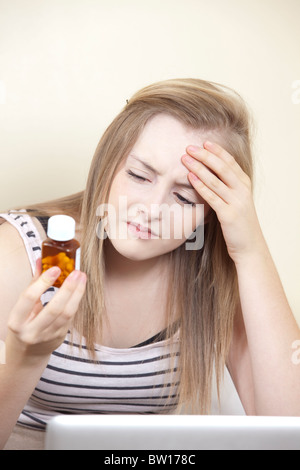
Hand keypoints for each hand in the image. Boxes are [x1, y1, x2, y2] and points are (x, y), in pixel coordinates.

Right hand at [6, 259, 86, 363]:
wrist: (26, 354)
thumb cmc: (23, 324)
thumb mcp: (22, 306)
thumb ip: (33, 283)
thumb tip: (42, 260)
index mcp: (17, 321)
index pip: (29, 298)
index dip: (43, 282)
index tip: (56, 268)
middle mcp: (31, 331)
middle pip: (53, 308)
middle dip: (67, 289)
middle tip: (76, 272)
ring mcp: (47, 337)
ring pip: (66, 314)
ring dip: (77, 294)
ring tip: (82, 278)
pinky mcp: (60, 338)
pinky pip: (70, 318)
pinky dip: (76, 301)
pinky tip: (80, 289)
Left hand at [182, 141, 265, 264]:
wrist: (249, 246)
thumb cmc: (238, 224)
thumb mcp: (236, 201)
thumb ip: (226, 187)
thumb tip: (207, 174)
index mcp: (244, 184)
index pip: (230, 162)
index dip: (216, 151)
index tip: (203, 142)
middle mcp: (242, 190)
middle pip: (222, 167)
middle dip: (205, 155)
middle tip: (189, 147)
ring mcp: (236, 202)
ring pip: (215, 180)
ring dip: (198, 167)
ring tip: (185, 159)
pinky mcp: (229, 214)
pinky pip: (212, 197)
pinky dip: (200, 186)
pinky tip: (190, 178)